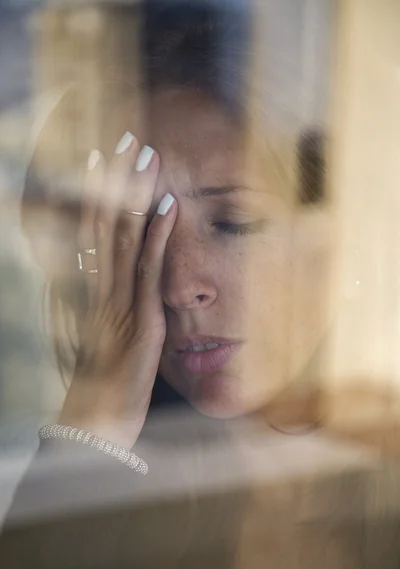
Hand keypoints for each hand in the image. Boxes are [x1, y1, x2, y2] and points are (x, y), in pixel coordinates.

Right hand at [58, 133, 176, 447]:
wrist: (95, 422)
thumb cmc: (101, 385)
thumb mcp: (105, 341)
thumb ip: (110, 310)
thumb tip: (114, 290)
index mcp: (94, 292)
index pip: (94, 232)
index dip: (98, 195)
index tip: (102, 161)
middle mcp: (102, 288)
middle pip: (106, 223)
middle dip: (115, 180)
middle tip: (124, 140)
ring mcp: (119, 300)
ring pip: (124, 236)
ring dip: (137, 194)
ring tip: (148, 155)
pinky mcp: (139, 317)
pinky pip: (148, 269)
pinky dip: (158, 234)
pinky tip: (169, 204)